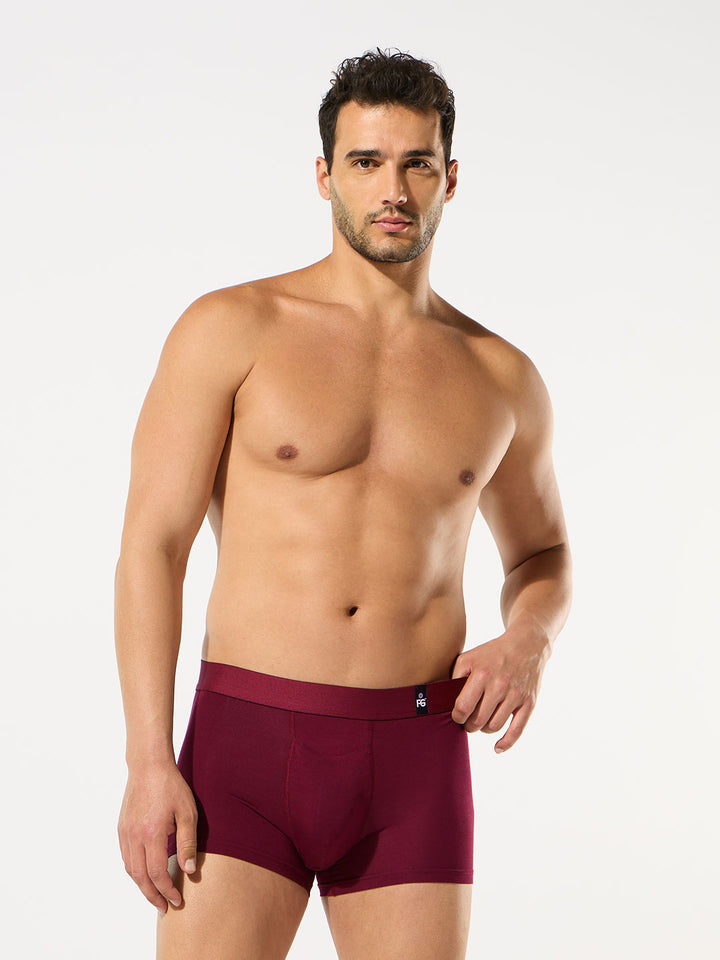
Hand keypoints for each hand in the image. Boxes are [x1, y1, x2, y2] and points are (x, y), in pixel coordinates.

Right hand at [118, 762, 197, 912]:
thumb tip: (188, 871)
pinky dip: (134, 871)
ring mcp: (125, 832)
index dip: (166, 891)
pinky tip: (144, 874)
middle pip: (140, 877)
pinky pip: (126, 857)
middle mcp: (134, 836)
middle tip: (165, 907)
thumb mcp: (188, 812)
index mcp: (152, 833)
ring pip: (130, 869)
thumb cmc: (171, 786)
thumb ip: (187, 842)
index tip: (177, 901)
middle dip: (153, 896)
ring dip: (142, 886)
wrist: (148, 766)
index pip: (156, 873)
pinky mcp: (121, 828)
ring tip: (155, 895)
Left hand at [451, 624, 550, 752]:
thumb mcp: (469, 658)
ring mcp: (516, 695)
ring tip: (481, 723)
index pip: (463, 707)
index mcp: (482, 674)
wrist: (526, 645)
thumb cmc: (492, 654)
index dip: (456, 717)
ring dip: (484, 729)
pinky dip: (506, 743)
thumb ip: (455, 677)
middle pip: (478, 720)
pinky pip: (517, 730)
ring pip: (494, 726)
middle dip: (468, 725)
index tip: (456, 716)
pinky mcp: (529, 702)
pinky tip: (497, 747)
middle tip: (467, 722)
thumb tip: (442, 700)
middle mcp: (499, 685)